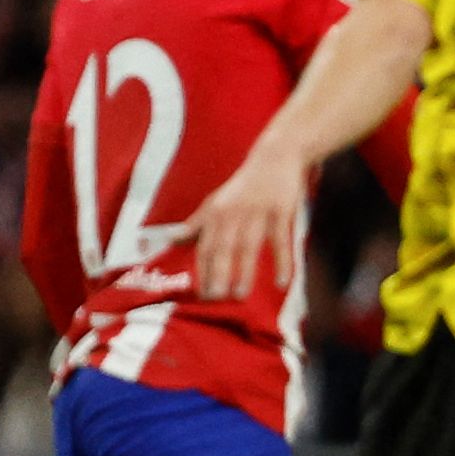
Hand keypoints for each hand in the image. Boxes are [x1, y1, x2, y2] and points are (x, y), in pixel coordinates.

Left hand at [183, 143, 308, 299]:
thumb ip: (196, 223)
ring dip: (244, 271)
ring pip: (249, 245)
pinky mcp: (281, 211)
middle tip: (214, 298)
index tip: (200, 294)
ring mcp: (258, 212)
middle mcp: (233, 213)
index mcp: (216, 213)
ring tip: (240, 296)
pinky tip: (282, 283)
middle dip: (217, 273)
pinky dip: (282, 262)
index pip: (205, 245)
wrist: (276, 157)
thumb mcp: (216, 202)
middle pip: (223, 247)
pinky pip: (281, 240)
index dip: (202, 269)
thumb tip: (171, 238)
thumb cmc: (244, 186)